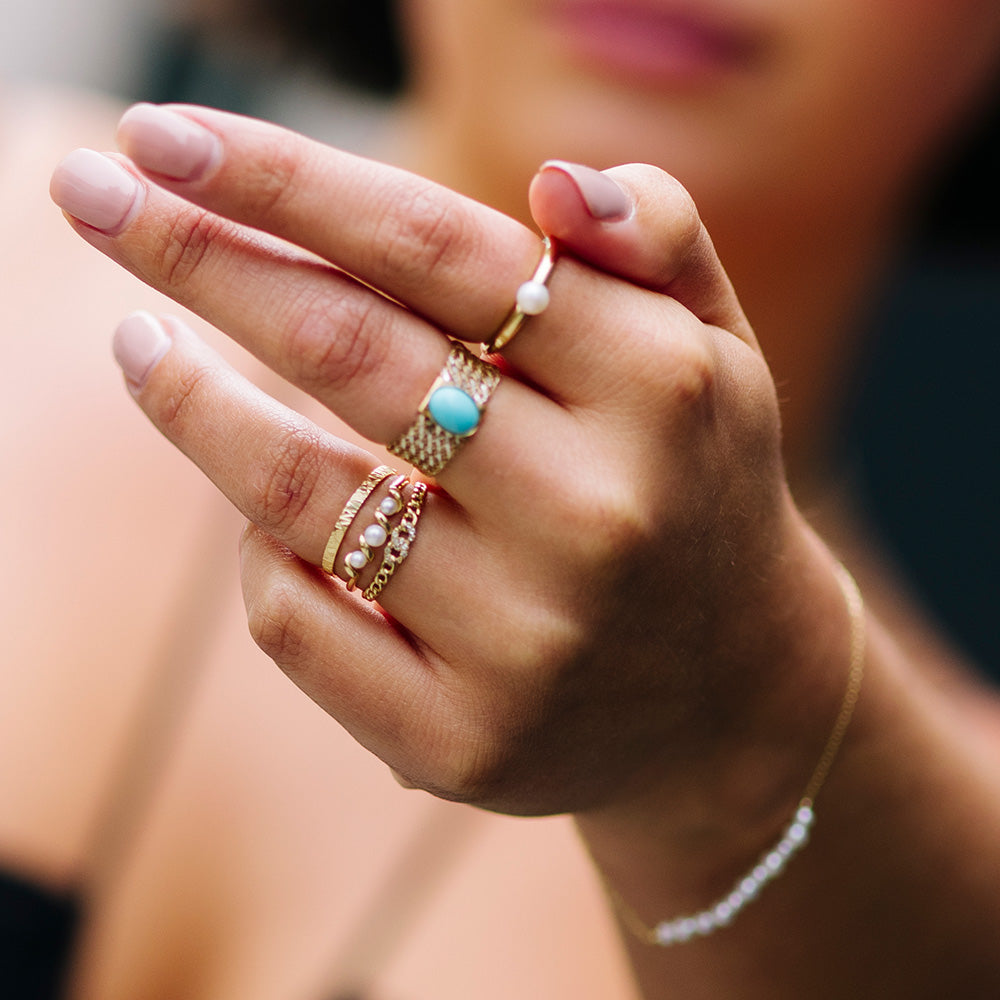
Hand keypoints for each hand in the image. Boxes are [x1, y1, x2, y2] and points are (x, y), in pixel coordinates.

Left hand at [51, 105, 844, 819]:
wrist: (733, 695)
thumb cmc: (698, 487)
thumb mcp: (714, 352)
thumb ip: (658, 240)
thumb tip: (554, 181)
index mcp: (658, 390)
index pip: (437, 252)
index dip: (284, 181)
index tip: (163, 134)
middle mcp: (596, 516)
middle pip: (348, 356)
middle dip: (195, 257)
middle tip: (92, 194)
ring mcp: (526, 643)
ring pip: (296, 494)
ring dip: (189, 401)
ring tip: (140, 342)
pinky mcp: (464, 743)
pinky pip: (300, 624)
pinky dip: (257, 552)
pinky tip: (262, 519)